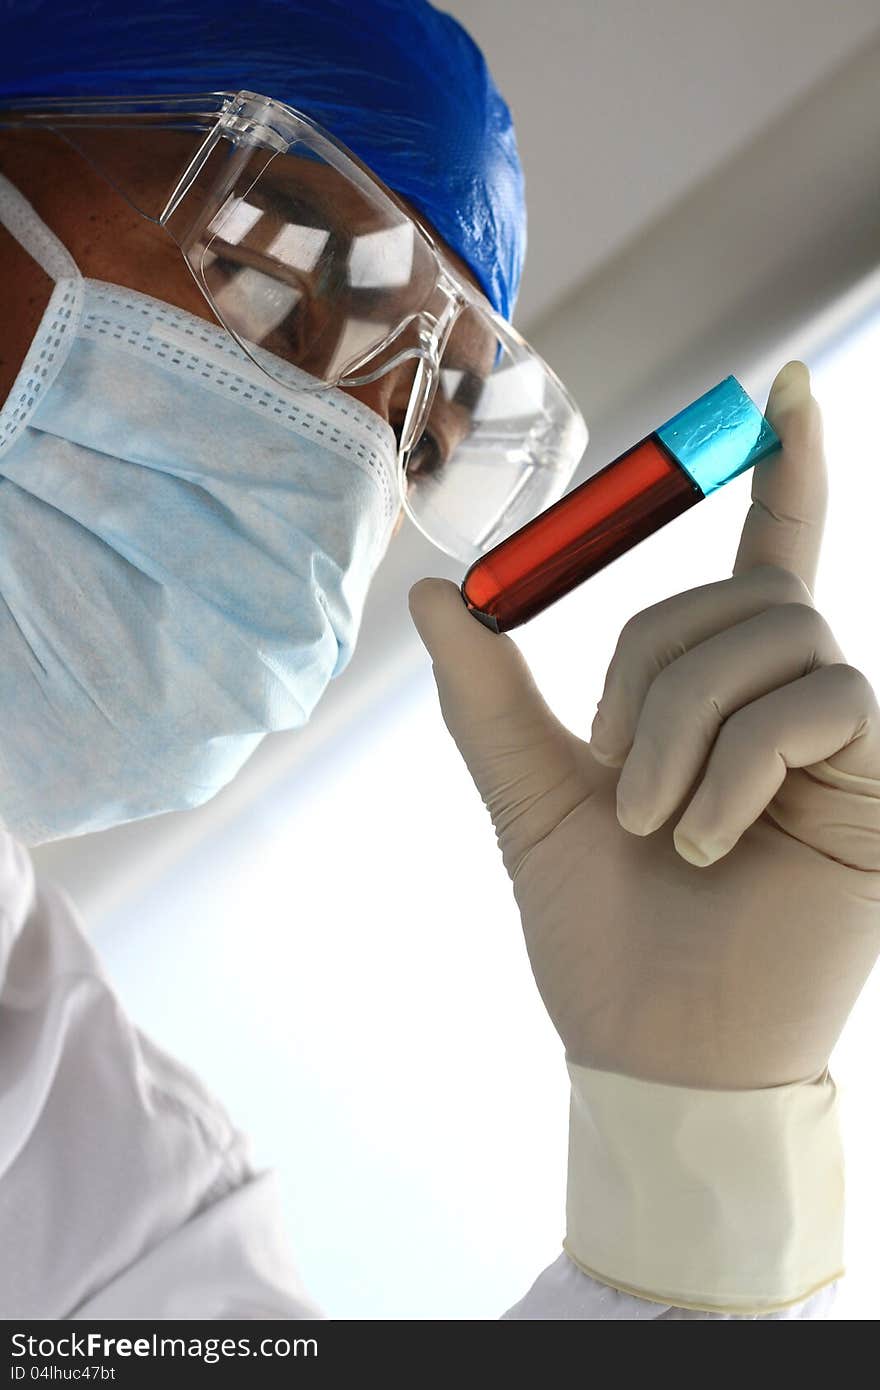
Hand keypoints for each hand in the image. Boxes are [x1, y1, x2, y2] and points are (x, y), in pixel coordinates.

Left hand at [409, 362, 879, 1089]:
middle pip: (734, 595)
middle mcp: (792, 699)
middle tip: (615, 780)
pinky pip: (817, 703)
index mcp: (721, 693)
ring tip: (653, 825)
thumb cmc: (600, 933)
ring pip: (770, 637)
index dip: (787, 471)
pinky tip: (704, 841)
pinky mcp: (877, 782)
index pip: (767, 553)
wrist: (655, 1049)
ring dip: (680, 729)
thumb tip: (434, 592)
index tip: (790, 389)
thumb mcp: (530, 796)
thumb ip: (489, 694)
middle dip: (646, 679)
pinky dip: (734, 765)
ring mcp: (842, 742)